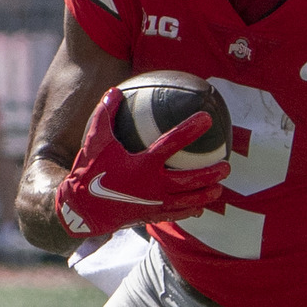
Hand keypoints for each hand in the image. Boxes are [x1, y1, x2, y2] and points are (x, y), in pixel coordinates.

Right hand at [52, 87, 228, 236]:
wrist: (81, 210)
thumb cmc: (88, 171)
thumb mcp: (94, 140)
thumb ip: (105, 114)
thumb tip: (115, 90)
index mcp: (142, 164)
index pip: (172, 143)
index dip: (191, 129)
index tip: (207, 118)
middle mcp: (152, 186)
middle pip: (190, 179)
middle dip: (211, 172)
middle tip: (226, 165)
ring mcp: (153, 204)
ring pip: (187, 200)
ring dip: (206, 193)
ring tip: (220, 188)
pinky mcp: (149, 216)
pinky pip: (175, 214)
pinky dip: (189, 211)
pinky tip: (200, 208)